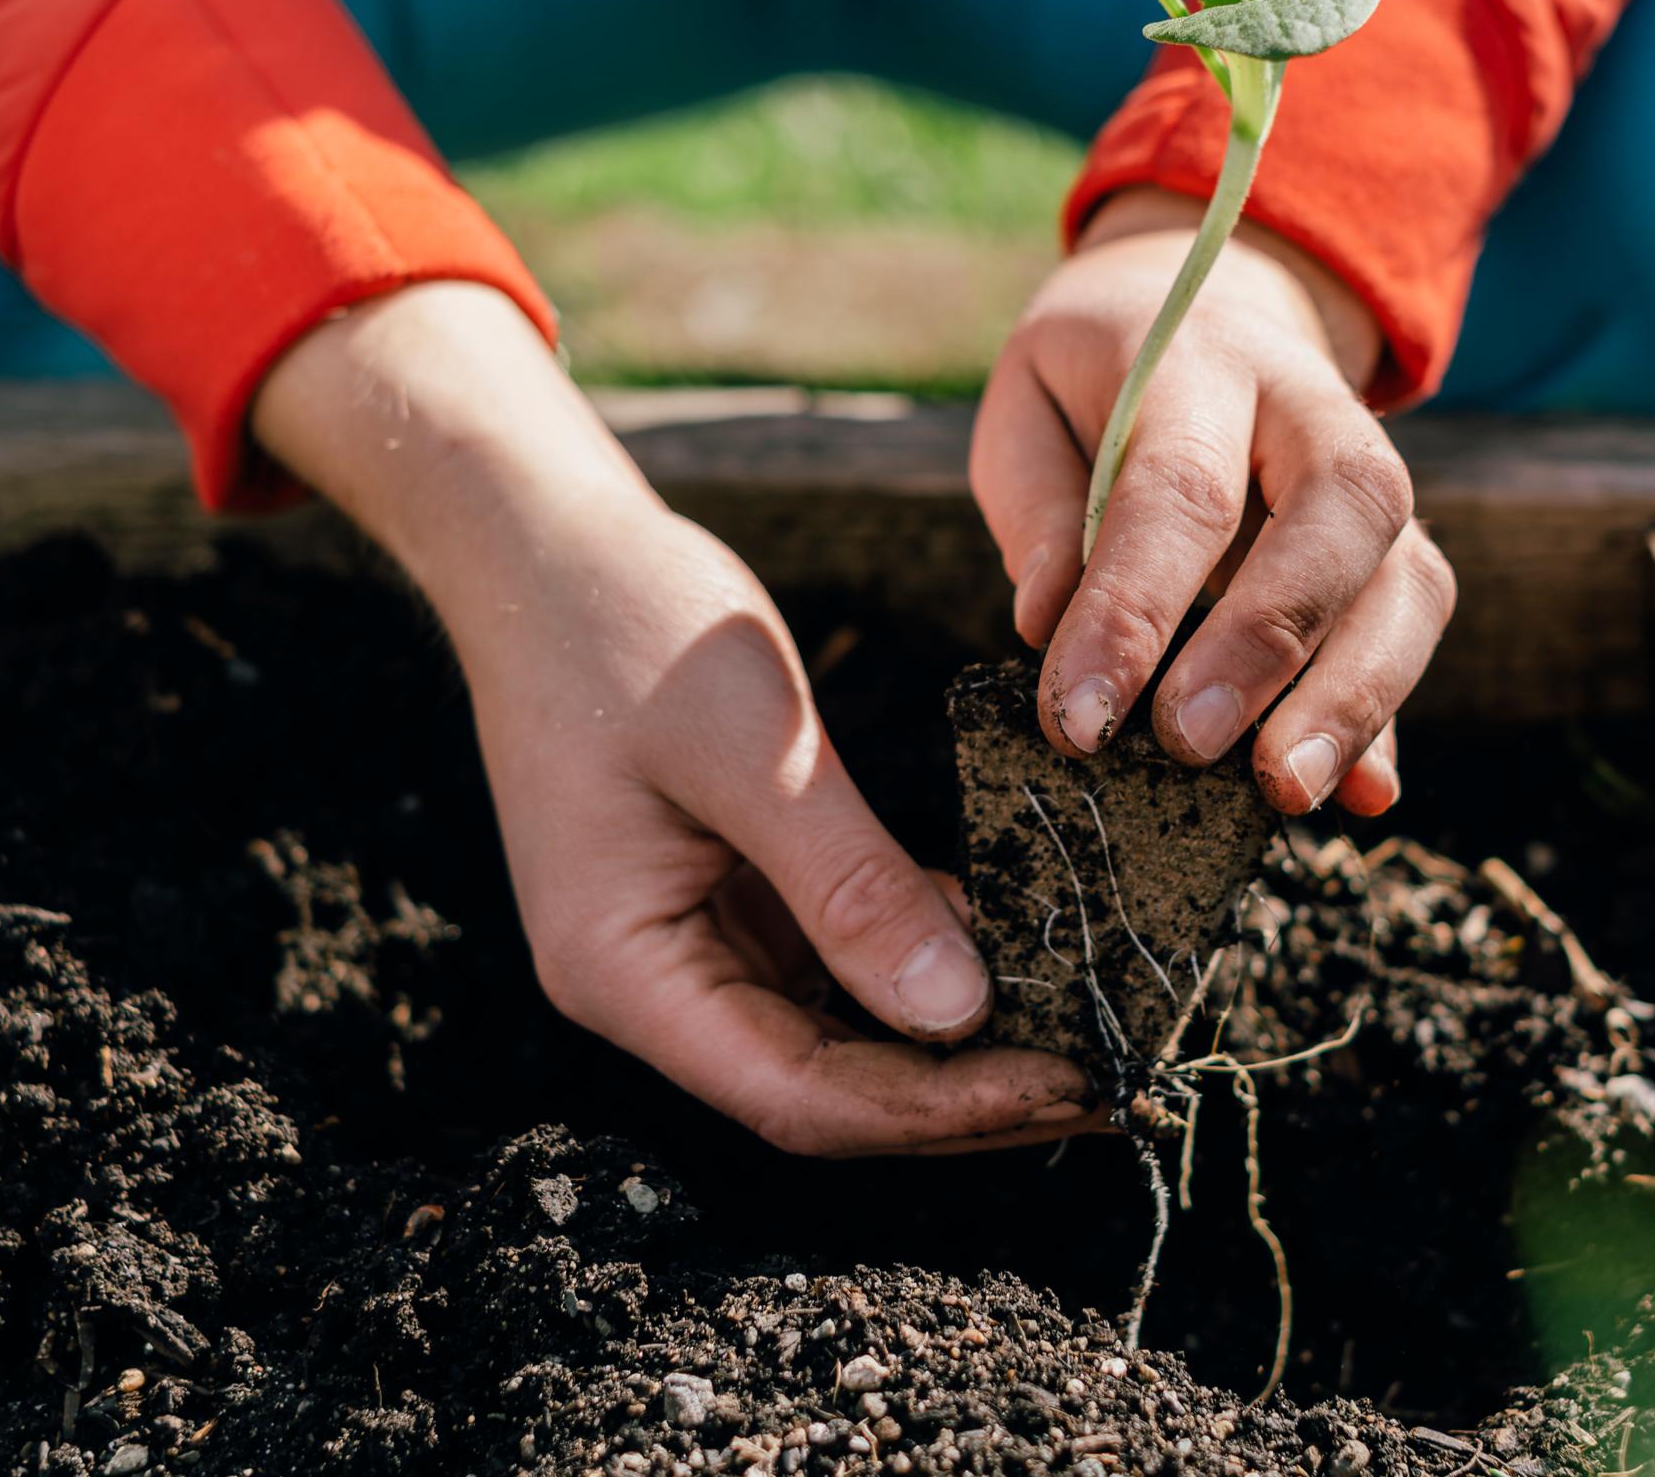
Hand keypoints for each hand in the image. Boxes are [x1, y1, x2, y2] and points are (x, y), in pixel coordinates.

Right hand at [254, 283, 1091, 1154]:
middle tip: (1108, 1080)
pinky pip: (836, 961)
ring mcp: (689, 941)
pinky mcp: (728, 894)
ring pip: (839, 1034)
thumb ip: (851, 884)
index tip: (1066, 1082)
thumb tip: (960, 1013)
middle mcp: (650, 983)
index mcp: (624, 971)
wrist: (546, 542)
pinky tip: (1017, 949)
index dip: (935, 1112)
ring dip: (956, 1040)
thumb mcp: (754, 750)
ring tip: (1086, 1031)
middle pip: (824, 1088)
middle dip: (963, 1095)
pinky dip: (923, 962)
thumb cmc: (626, 624)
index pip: (796, 1095)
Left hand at [972, 190, 1454, 815]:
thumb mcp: (1026, 405)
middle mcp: (1312, 408)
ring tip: (1286, 791)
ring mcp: (1374, 478)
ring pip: (1405, 577)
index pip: (1179, 487)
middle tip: (1190, 747)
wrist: (1212, 310)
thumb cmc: (1096, 382)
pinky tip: (1363, 795)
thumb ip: (1036, 507)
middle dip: (1269, 642)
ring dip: (1355, 695)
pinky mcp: (1397, 546)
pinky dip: (1390, 718)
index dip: (1133, 608)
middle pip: (1338, 512)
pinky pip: (1414, 628)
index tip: (1078, 719)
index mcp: (1199, 359)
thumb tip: (1046, 626)